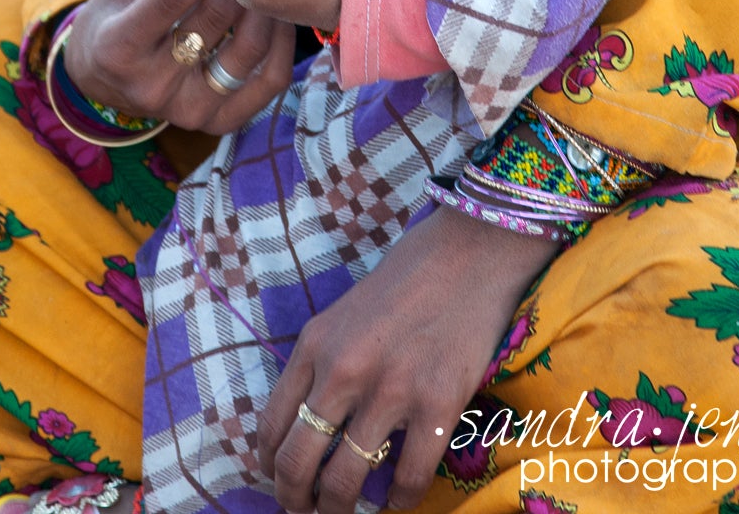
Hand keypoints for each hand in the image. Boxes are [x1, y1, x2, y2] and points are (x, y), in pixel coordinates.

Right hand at [62, 0, 294, 135]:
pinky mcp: (217, 122)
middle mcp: (152, 86)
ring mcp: (187, 110)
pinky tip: (280, 16)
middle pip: (213, 21)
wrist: (103, 78)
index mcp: (118, 48)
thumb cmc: (116, 16)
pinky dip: (282, 45)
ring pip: (246, 52)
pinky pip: (267, 82)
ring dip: (265, 7)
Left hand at [257, 206, 559, 512]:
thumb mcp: (344, 315)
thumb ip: (323, 365)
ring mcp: (390, 390)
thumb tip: (308, 428)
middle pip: (298, 462)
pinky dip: (400, 501)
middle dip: (295, 501)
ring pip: (345, 481)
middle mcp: (343, 370)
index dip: (271, 468)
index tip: (280, 483)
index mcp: (315, 344)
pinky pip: (408, 478)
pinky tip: (398, 499)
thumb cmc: (407, 280)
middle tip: (305, 513)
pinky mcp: (437, 404)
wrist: (468, 252)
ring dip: (340, 510)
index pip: (271, 425)